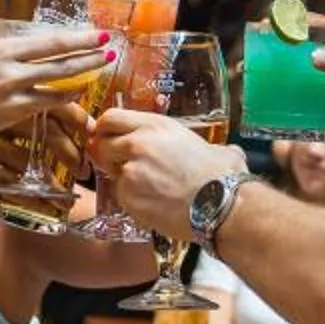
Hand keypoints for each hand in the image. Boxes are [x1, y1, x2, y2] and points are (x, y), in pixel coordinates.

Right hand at [0, 22, 110, 150]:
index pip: (48, 41)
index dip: (76, 37)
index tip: (95, 32)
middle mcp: (10, 68)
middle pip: (60, 58)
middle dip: (89, 51)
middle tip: (109, 45)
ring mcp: (12, 92)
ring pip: (58, 80)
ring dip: (83, 72)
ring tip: (102, 66)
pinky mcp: (11, 113)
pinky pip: (46, 104)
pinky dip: (64, 96)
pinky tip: (77, 92)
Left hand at [89, 108, 247, 239]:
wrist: (221, 206)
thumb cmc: (221, 175)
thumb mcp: (208, 145)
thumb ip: (196, 145)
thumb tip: (223, 152)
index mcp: (155, 125)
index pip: (110, 118)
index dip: (105, 129)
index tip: (109, 138)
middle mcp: (138, 143)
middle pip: (101, 144)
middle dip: (107, 155)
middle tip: (121, 166)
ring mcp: (130, 171)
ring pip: (110, 172)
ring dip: (122, 179)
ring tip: (147, 188)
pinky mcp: (128, 197)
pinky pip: (121, 196)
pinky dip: (132, 201)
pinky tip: (153, 204)